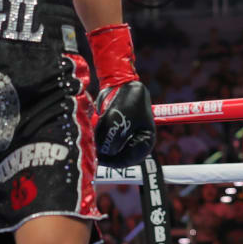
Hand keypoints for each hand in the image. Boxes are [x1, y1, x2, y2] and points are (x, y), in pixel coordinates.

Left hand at [88, 25, 153, 166]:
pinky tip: (100, 120)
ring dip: (101, 137)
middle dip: (105, 146)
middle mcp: (138, 143)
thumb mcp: (116, 119)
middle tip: (96, 135)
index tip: (99, 156)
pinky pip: (105, 140)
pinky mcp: (118, 134)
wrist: (120, 83)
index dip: (112, 160)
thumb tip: (103, 154)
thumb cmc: (125, 98)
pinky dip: (100, 133)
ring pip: (109, 148)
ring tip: (101, 120)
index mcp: (146, 142)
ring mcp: (127, 139)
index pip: (128, 160)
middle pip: (117, 156)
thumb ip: (110, 140)